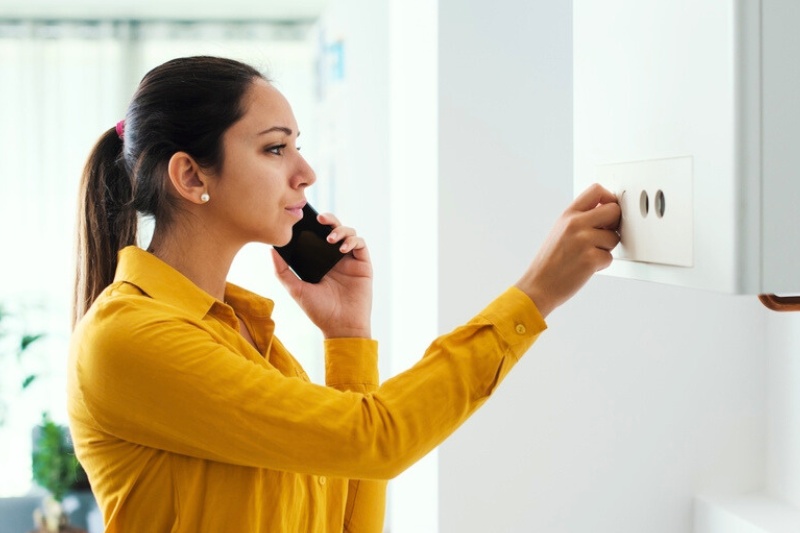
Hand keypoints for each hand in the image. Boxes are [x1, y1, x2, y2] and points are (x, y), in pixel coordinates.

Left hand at [271, 212, 372, 338]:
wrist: (341, 327)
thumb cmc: (319, 311)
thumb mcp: (296, 290)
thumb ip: (282, 271)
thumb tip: (271, 250)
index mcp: (319, 261)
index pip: (316, 235)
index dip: (312, 224)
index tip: (303, 217)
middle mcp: (335, 257)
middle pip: (333, 229)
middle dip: (328, 219)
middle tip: (319, 218)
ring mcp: (350, 260)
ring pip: (348, 232)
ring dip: (340, 230)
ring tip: (330, 239)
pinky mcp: (363, 264)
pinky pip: (360, 244)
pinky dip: (352, 240)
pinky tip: (342, 248)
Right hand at [515, 183, 620, 317]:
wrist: (538, 285)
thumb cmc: (550, 262)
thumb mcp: (560, 231)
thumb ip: (580, 219)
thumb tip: (608, 212)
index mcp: (568, 215)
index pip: (597, 190)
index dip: (609, 198)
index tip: (609, 211)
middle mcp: (575, 224)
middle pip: (614, 210)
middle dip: (614, 224)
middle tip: (603, 235)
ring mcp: (583, 240)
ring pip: (614, 237)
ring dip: (606, 248)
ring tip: (586, 255)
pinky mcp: (591, 258)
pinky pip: (610, 257)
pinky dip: (601, 264)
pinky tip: (585, 267)